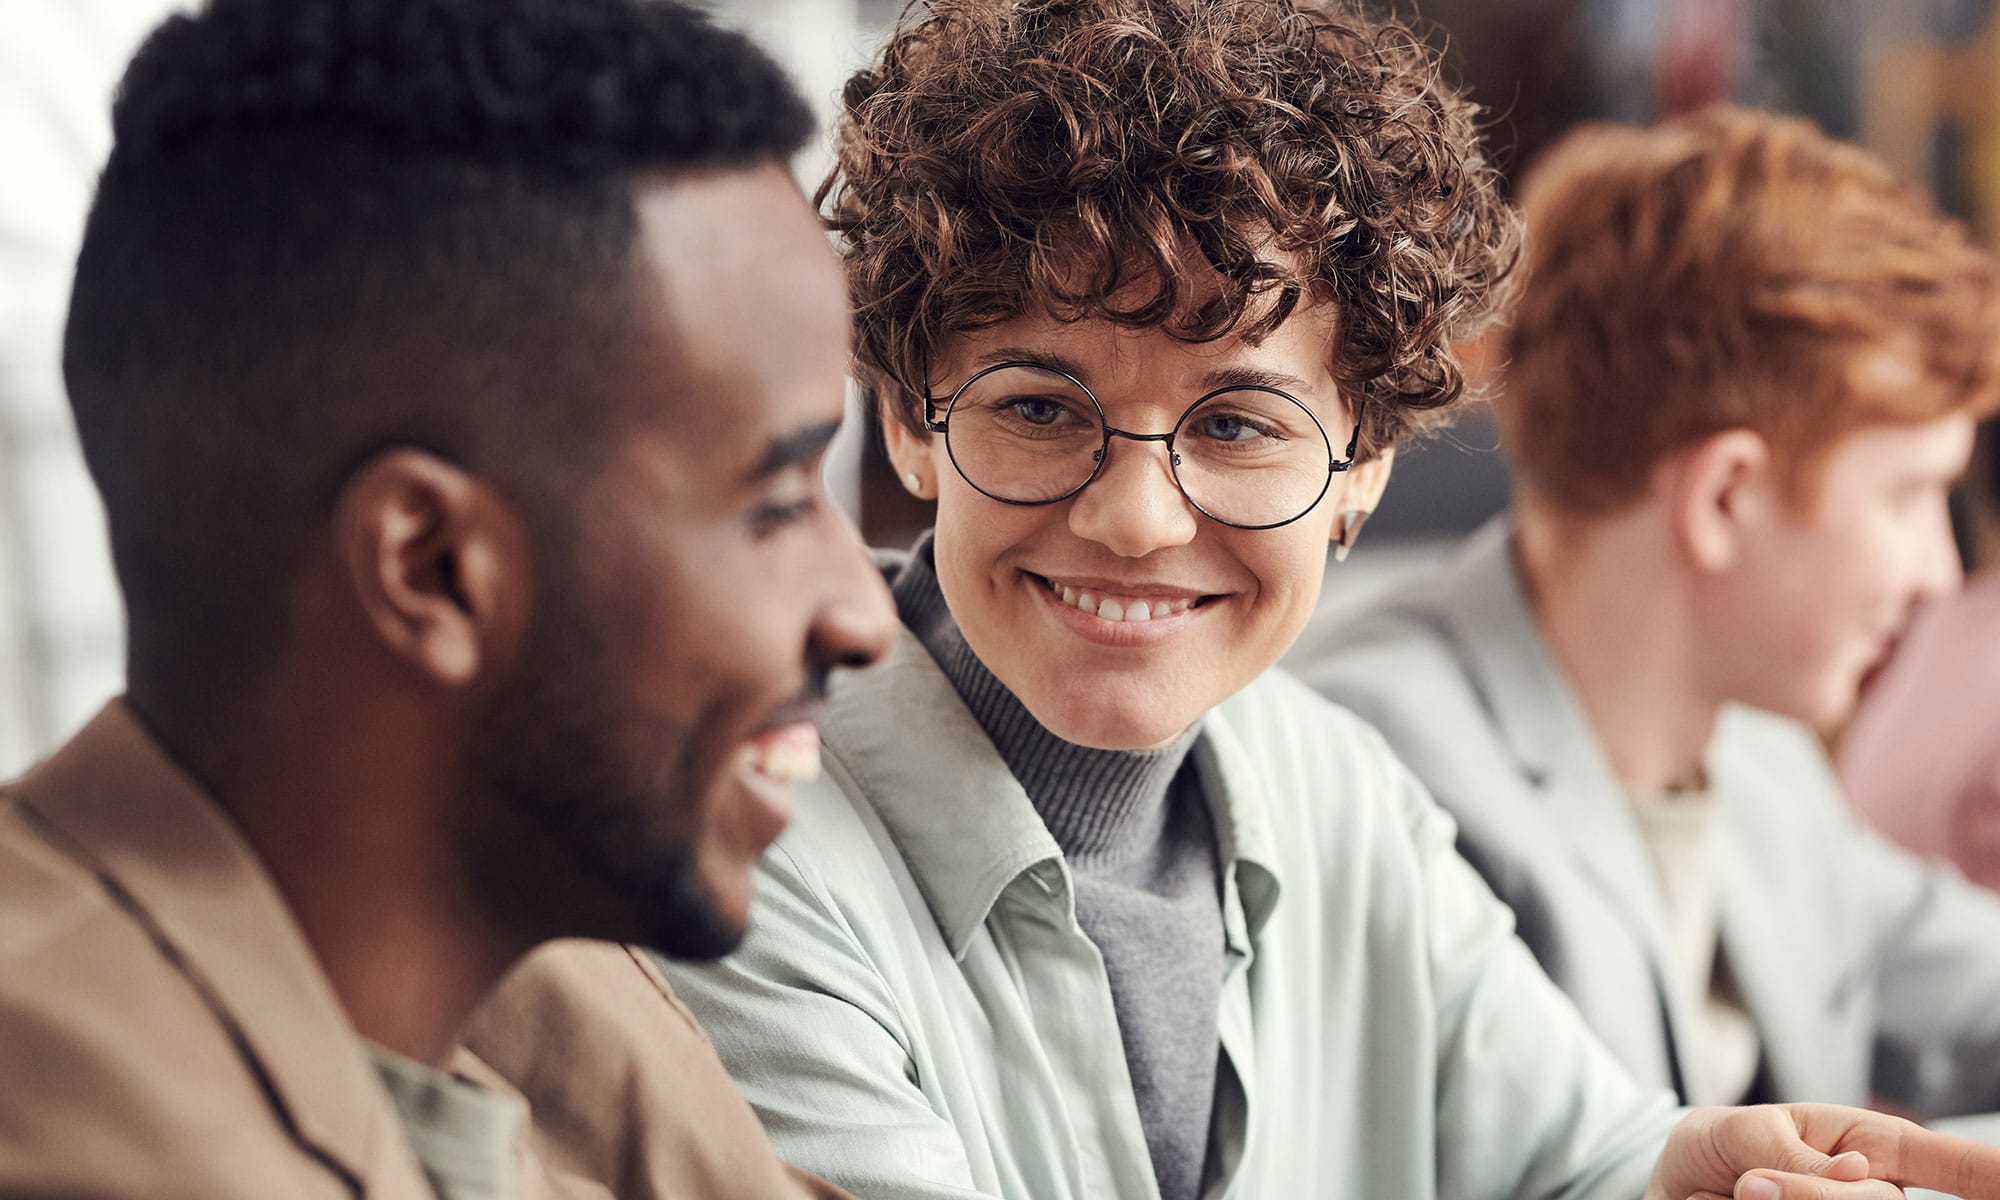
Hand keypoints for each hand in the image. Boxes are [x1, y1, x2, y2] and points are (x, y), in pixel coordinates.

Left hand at [1647, 1103, 1999, 1199]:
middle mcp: (1874, 1195)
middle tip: (1750, 1183)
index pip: (1949, 1164)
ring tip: (1739, 1194)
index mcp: (1870, 1149)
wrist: (1668, 1190)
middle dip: (1814, 1195)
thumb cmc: (1715, 1152)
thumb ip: (1792, 1155)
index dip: (1990, 1173)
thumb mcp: (1739, 1133)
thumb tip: (1857, 1176)